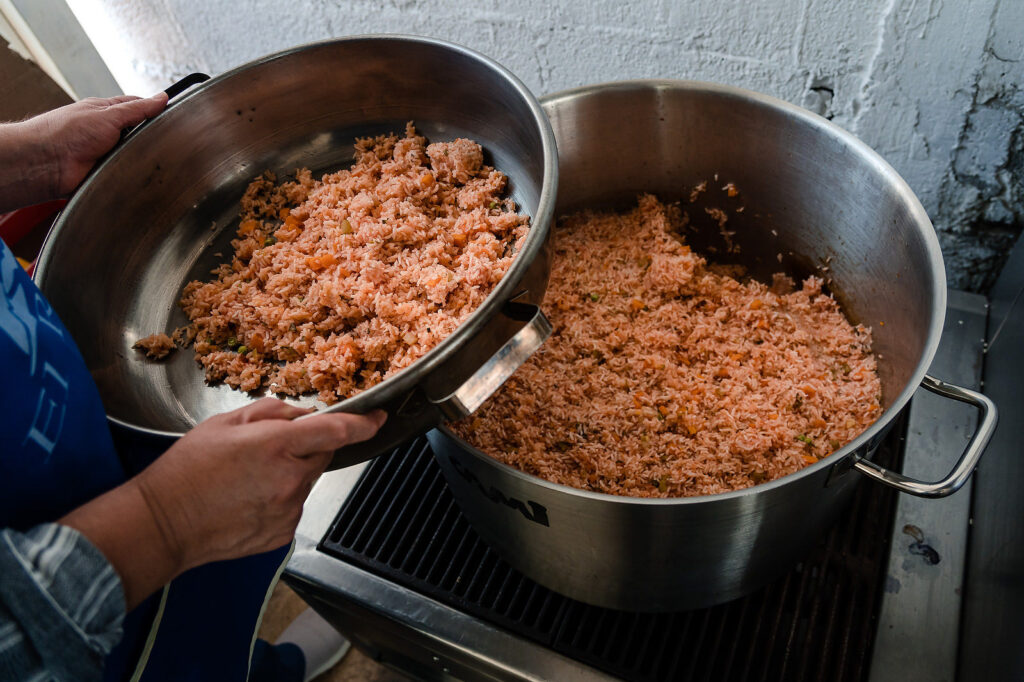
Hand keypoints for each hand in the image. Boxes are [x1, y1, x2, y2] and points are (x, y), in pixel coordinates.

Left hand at [30, 93, 168, 195]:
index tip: (173, 115)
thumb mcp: (108, 114)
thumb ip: (137, 109)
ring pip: (135, 155)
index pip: (138, 107)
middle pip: (139, 133)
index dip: (155, 111)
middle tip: (163, 141)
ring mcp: (107, 153)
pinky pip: (128, 173)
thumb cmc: (66, 132)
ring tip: (145, 158)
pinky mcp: (107, 173)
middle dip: (149, 138)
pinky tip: (135, 172)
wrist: (47, 163)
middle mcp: (107, 132)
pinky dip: (132, 174)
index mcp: (106, 112)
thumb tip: (161, 98)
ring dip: (139, 158)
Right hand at [60, 399, 385, 607]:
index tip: (377, 418)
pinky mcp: (284, 532)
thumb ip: (271, 413)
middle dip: (305, 447)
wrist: (163, 524)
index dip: (364, 423)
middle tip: (265, 451)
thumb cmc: (186, 472)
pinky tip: (248, 500)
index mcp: (277, 445)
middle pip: (321, 453)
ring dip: (289, 474)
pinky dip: (279, 499)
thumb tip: (300, 415)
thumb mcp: (225, 423)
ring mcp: (289, 509)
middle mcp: (290, 478)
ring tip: (247, 479)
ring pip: (306, 480)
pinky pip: (294, 506)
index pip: (337, 430)